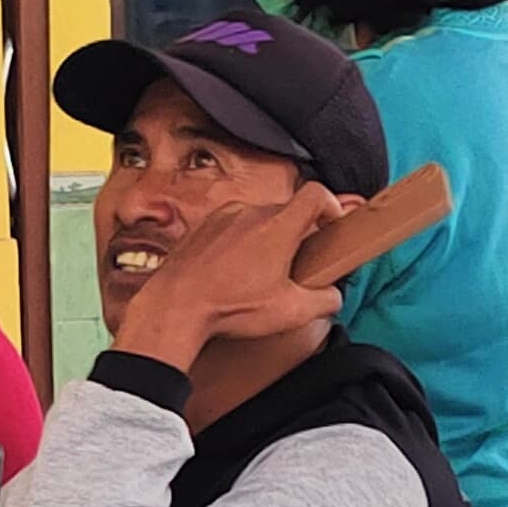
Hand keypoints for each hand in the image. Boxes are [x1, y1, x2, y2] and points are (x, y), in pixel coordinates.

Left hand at [114, 184, 351, 373]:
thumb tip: (333, 297)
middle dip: (296, 233)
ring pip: (256, 219)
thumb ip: (323, 301)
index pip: (316, 194)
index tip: (332, 223)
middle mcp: (251, 211)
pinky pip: (230, 227)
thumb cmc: (230, 307)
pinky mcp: (201, 226)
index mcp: (278, 225)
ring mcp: (222, 216)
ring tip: (260, 272)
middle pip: (286, 210)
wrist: (175, 306)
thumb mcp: (290, 312)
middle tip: (296, 262)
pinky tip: (232, 272)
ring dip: (265, 239)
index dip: (332, 205)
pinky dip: (238, 243)